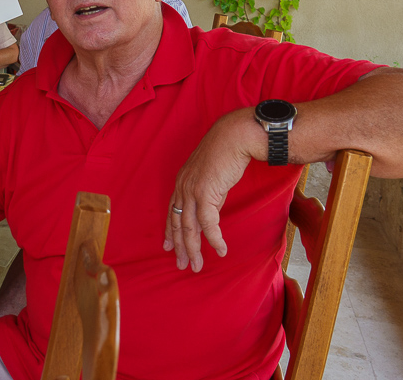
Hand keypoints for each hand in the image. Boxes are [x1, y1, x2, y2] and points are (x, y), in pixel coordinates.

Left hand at [164, 110, 258, 271]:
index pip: (172, 211)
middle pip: (178, 224)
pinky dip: (214, 239)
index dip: (169, 231)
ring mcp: (192, 191)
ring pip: (189, 228)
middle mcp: (183, 188)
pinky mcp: (205, 194)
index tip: (168, 246)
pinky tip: (220, 250)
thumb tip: (212, 208)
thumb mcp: (212, 175)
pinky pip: (208, 224)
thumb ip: (208, 192)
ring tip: (197, 266)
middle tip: (182, 265)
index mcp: (182, 182)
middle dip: (179, 247)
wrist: (234, 137)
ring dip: (193, 250)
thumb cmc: (226, 151)